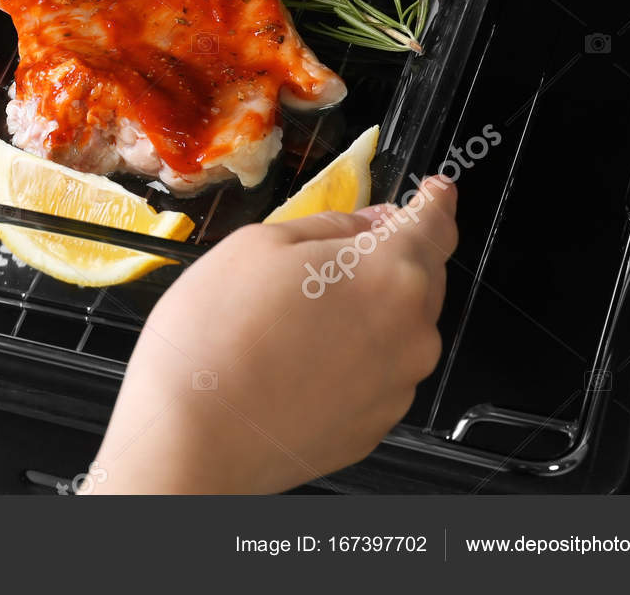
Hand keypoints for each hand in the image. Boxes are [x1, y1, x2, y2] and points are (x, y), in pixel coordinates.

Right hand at [88, 176, 457, 492]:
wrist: (194, 438)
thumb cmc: (214, 338)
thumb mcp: (258, 245)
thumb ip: (327, 226)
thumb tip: (363, 226)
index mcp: (388, 272)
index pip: (436, 223)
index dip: (436, 200)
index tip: (434, 192)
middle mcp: (410, 332)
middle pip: (420, 277)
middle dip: (386, 259)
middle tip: (326, 260)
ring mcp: (397, 385)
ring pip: (397, 328)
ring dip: (364, 312)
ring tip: (294, 318)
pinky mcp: (375, 425)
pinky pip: (376, 374)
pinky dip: (351, 358)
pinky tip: (297, 358)